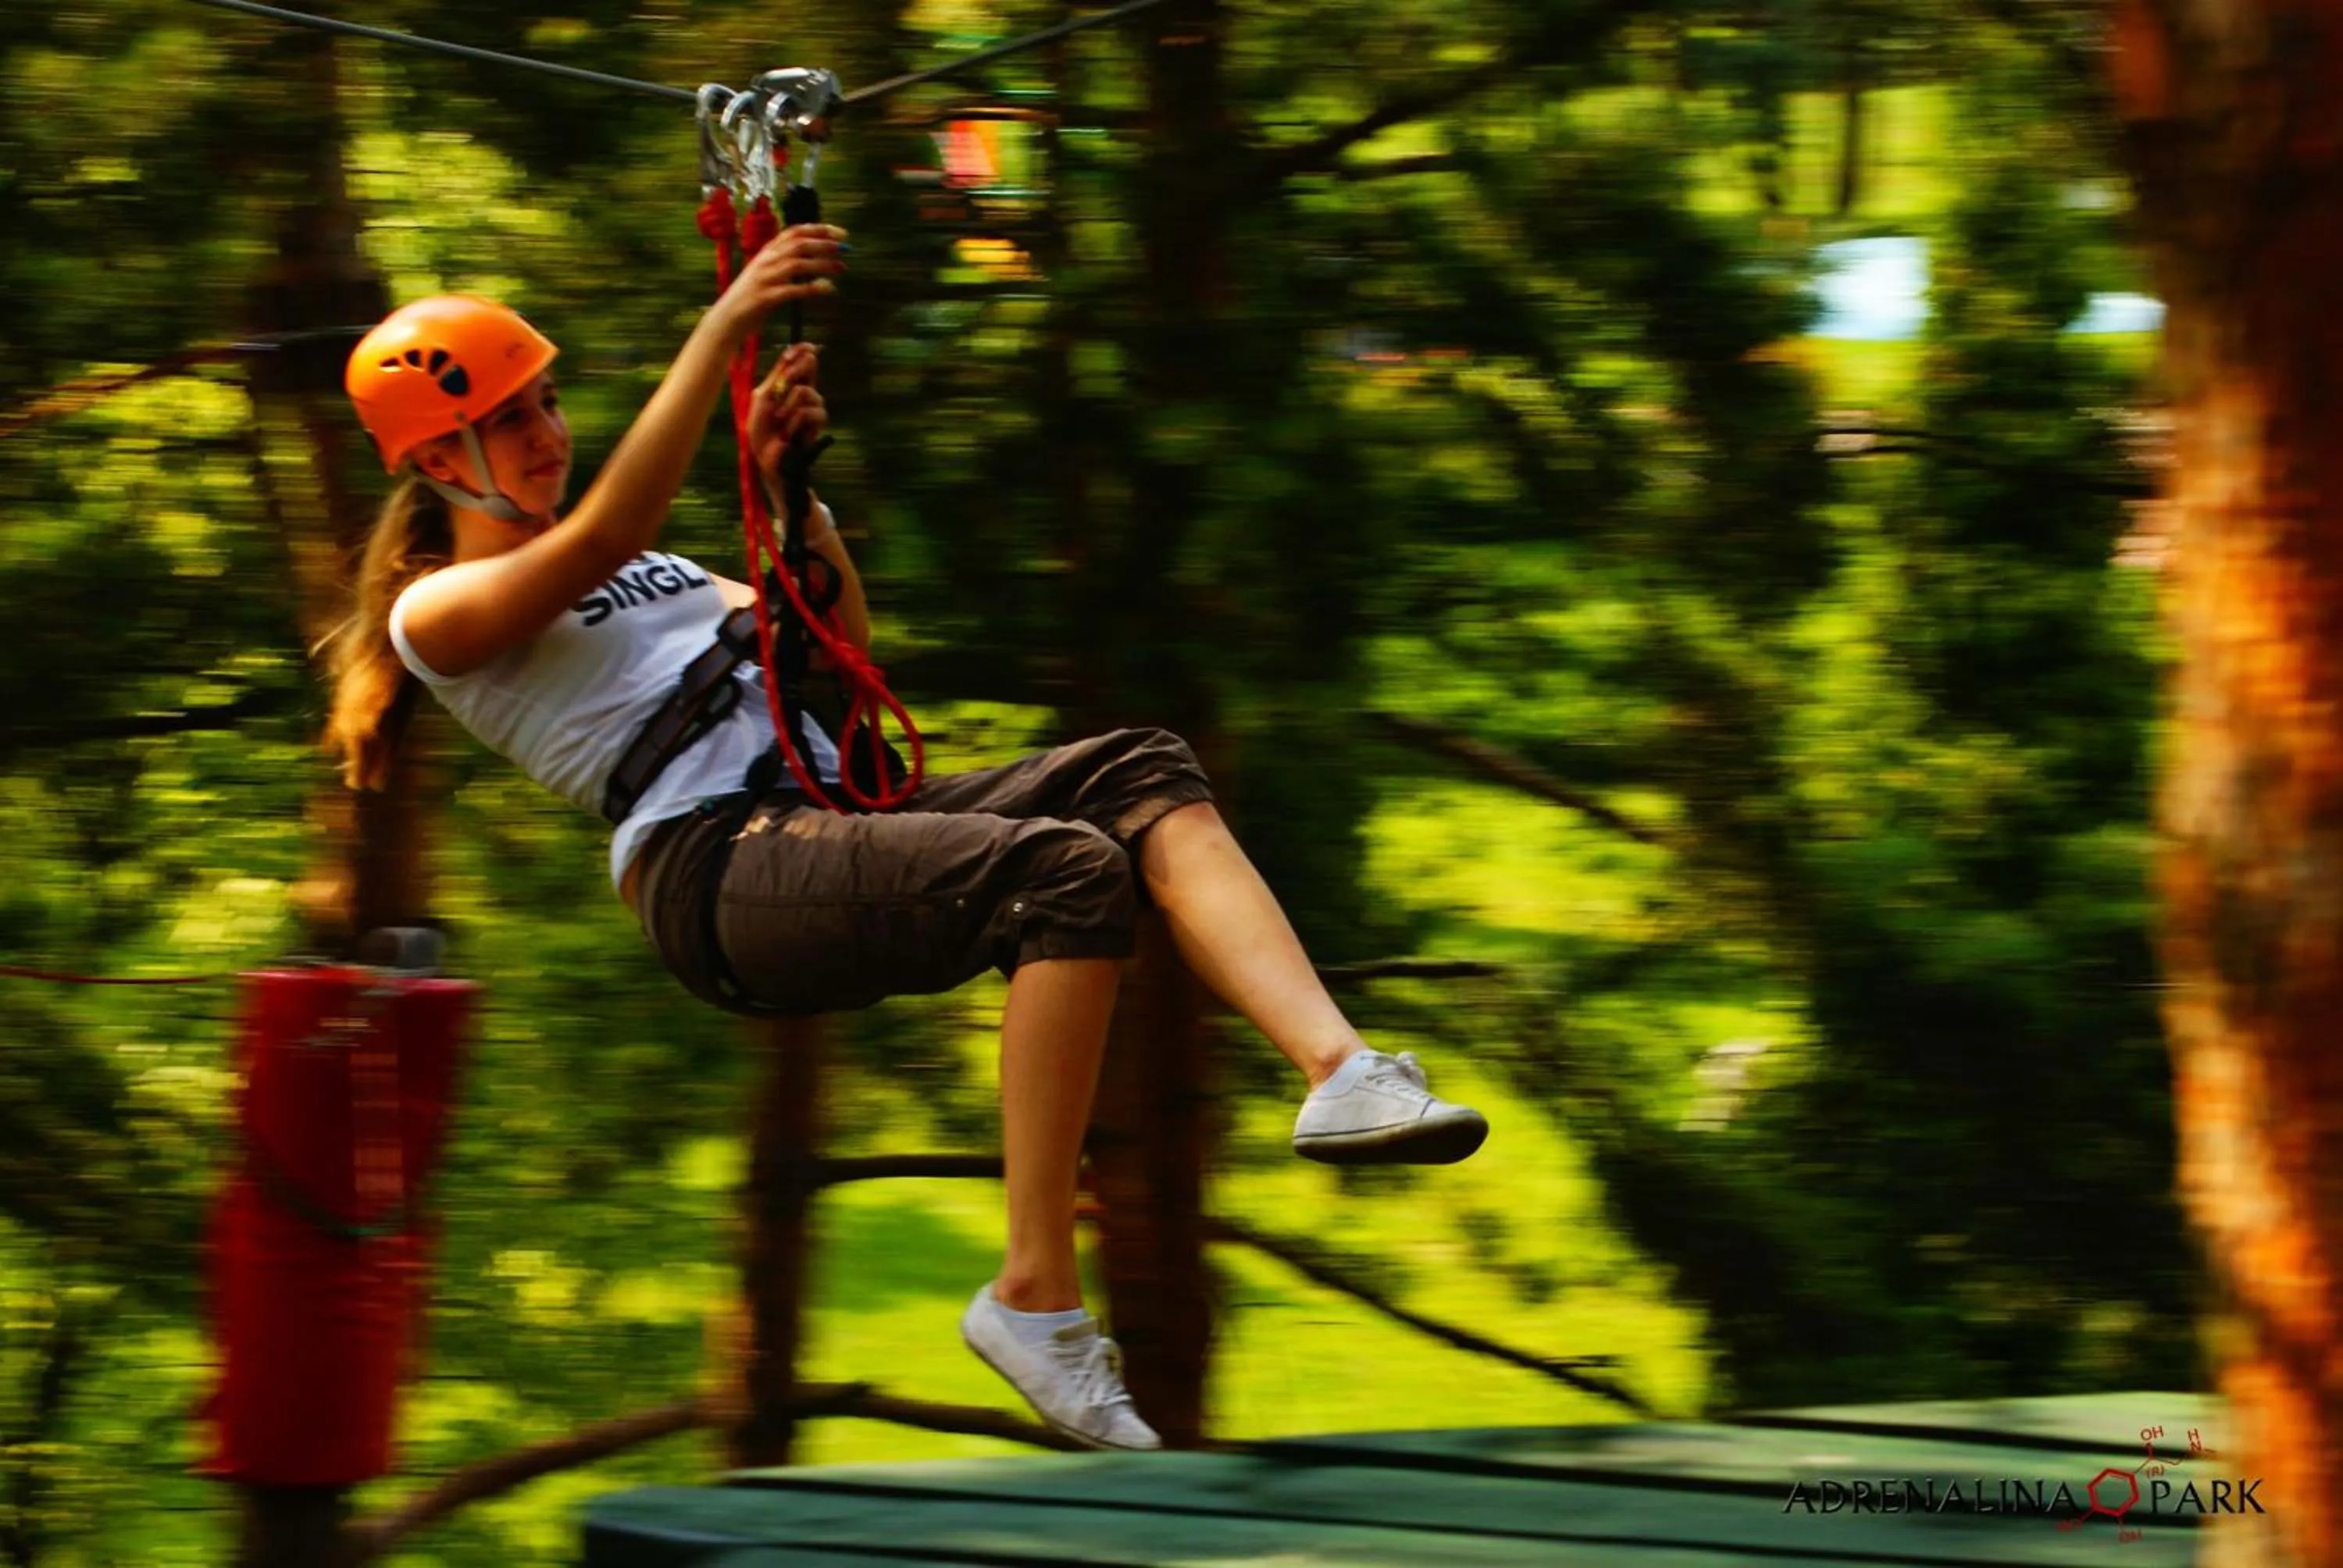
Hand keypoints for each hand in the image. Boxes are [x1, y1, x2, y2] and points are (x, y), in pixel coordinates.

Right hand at [705, 224, 846, 347]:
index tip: (839, 233)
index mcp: (767, 252)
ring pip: (797, 264)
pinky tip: (828, 288)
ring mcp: (765, 279)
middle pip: (798, 244)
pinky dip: (812, 288)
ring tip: (841, 267)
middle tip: (844, 247)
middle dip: (824, 243)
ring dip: (822, 264)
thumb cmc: (752, 297)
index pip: (794, 232)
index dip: (818, 229)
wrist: (727, 318)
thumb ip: (786, 264)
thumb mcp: (767, 274)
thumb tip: (815, 261)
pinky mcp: (766, 298)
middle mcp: (765, 261)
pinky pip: (793, 290)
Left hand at [749, 340, 827, 476]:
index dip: (802, 349)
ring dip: (788, 407)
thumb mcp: (762, 398)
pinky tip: (788, 433)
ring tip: (779, 422)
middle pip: (811, 364)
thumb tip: (790, 354)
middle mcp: (803, 389)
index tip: (802, 347)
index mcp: (786, 382)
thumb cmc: (760, 430)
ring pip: (806, 391)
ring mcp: (812, 404)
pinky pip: (809, 411)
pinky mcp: (818, 422)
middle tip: (779, 389)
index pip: (801, 358)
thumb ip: (777, 376)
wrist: (767, 457)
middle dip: (793, 373)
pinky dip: (794, 422)